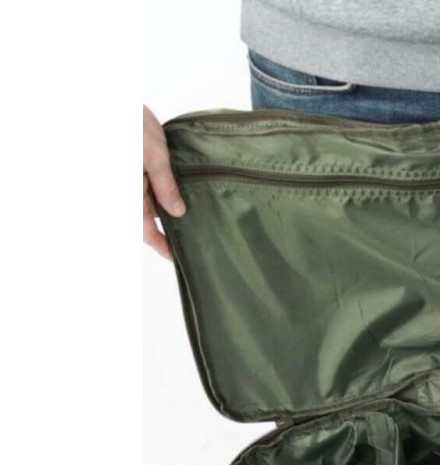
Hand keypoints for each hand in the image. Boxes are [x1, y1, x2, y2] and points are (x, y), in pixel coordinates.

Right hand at [144, 105, 185, 258]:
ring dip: (169, 214)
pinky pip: (151, 191)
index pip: (145, 229)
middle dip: (168, 232)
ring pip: (151, 206)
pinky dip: (166, 197)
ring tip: (194, 224)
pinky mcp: (138, 171)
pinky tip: (184, 199)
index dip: (161, 245)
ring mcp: (133, 181)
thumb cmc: (131, 123)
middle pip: (148, 221)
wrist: (113, 99)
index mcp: (129, 192)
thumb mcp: (154, 155)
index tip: (177, 258)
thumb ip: (165, 185)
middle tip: (194, 244)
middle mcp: (129, 190)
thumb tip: (177, 213)